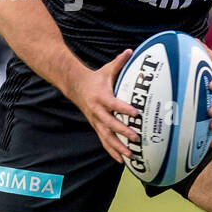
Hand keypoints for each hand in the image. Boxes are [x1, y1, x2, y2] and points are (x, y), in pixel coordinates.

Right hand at [70, 49, 139, 163]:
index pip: (114, 104)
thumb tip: (130, 51)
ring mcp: (96, 121)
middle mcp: (98, 111)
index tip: (136, 113)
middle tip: (136, 138)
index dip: (124, 109)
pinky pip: (104, 141)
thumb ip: (120, 62)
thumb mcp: (107, 69)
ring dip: (118, 147)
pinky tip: (122, 160)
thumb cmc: (96, 78)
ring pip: (106, 137)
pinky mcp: (96, 127)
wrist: (75, 86)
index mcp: (102, 97)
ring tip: (131, 155)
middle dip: (123, 132)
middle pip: (110, 124)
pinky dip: (112, 151)